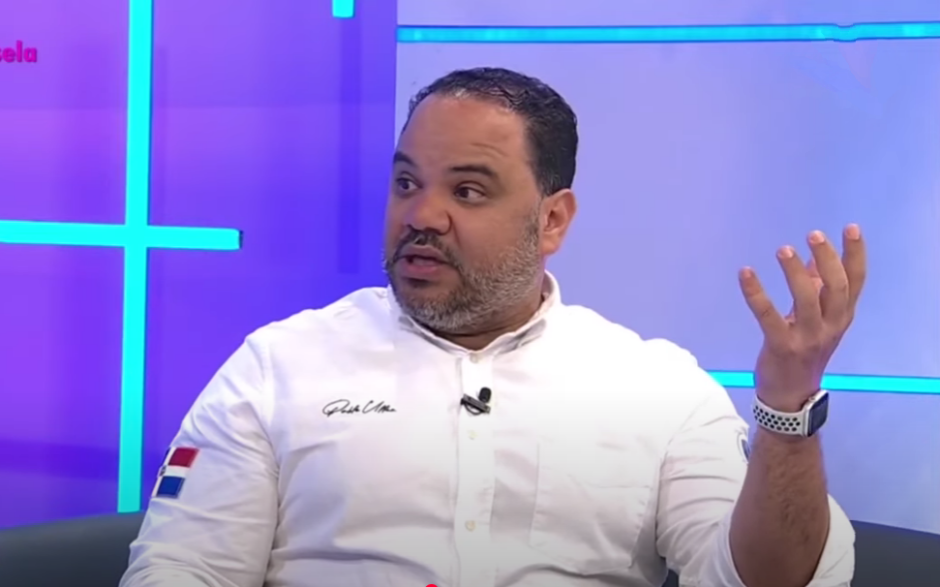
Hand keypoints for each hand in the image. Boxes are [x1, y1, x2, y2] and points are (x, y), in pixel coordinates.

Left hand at [739, 225, 866, 410]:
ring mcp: (807, 338)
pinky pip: (768, 316)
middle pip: (837, 288)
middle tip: (814, 235)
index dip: (856, 255)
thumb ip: (816, 289)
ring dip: (795, 273)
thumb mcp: (816, 320)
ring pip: (807, 300)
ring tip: (783, 250)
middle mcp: (830, 326)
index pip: (856, 282)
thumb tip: (813, 258)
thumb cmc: (803, 351)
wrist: (790, 396)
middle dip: (828, 259)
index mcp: (841, 317)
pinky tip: (746, 273)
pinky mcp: (781, 346)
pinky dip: (756, 293)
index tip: (851, 228)